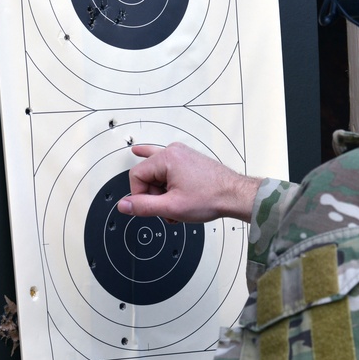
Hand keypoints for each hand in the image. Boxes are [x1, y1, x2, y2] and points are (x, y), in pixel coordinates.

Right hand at [117, 142, 260, 222]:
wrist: (235, 195)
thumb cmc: (211, 197)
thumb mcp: (172, 207)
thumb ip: (144, 206)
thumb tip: (124, 205)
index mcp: (167, 158)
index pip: (136, 175)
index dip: (140, 195)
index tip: (152, 208)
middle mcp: (173, 151)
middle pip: (147, 174)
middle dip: (155, 195)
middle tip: (169, 208)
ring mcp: (181, 154)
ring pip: (157, 174)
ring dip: (163, 193)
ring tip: (177, 203)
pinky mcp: (187, 160)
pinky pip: (167, 166)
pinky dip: (162, 175)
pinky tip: (140, 152)